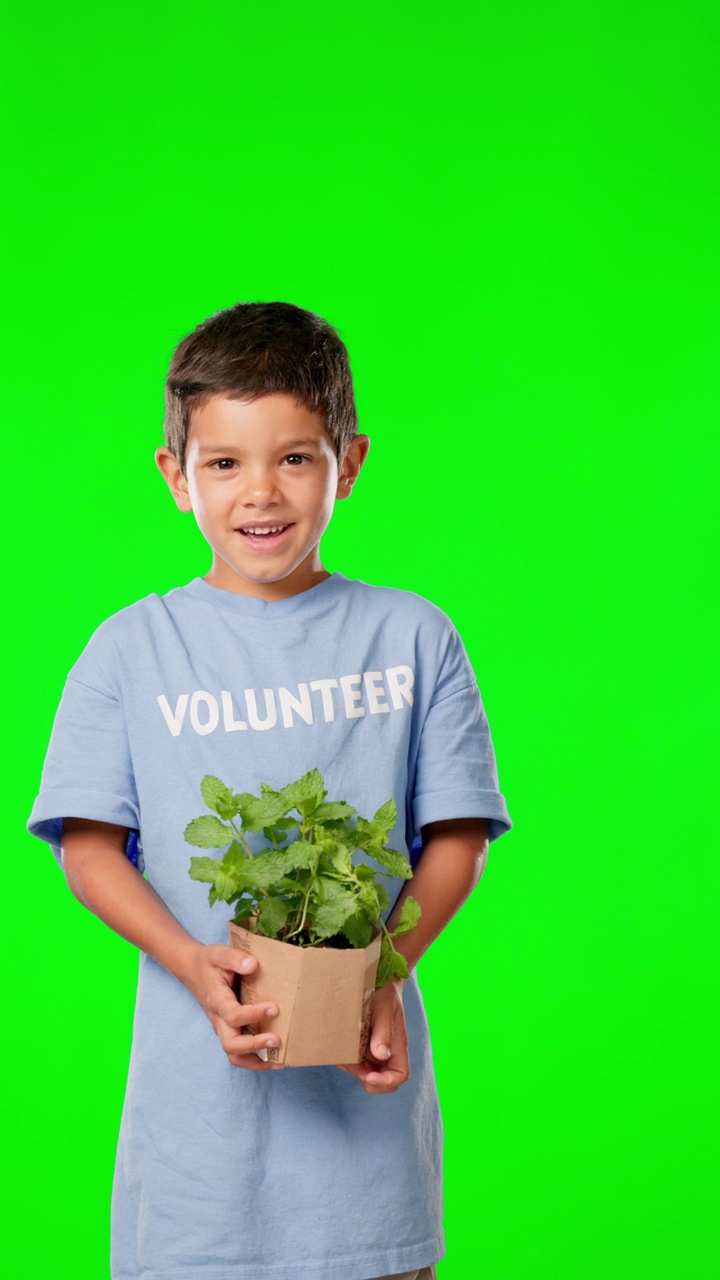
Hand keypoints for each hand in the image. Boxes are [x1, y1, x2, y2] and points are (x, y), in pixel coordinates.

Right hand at [184, 942, 281, 1070]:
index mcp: (217, 1001)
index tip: (274, 1008)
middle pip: (231, 1045)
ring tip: (280, 1061)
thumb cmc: (208, 962)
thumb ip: (234, 958)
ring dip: (256, 1061)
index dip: (253, 1015)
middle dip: (255, 1046)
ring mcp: (223, 1028)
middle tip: (278, 1040)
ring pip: (234, 1055)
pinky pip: (239, 1051)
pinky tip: (275, 1058)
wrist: (192, 970)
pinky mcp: (229, 1030)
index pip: (233, 1015)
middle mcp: (218, 1019)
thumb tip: (253, 965)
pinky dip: (256, 1059)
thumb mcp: (219, 953)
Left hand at [337, 979, 408, 1093]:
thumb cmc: (385, 994)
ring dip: (353, 1067)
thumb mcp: (384, 1010)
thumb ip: (383, 1032)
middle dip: (364, 1076)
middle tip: (350, 1061)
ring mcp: (374, 1053)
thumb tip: (381, 1055)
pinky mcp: (362, 1048)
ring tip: (345, 1048)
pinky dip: (347, 1059)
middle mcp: (387, 1054)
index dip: (385, 1082)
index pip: (399, 1076)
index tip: (368, 1076)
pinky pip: (355, 1063)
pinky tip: (342, 1044)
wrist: (376, 982)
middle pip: (380, 1081)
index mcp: (398, 1047)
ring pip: (364, 1074)